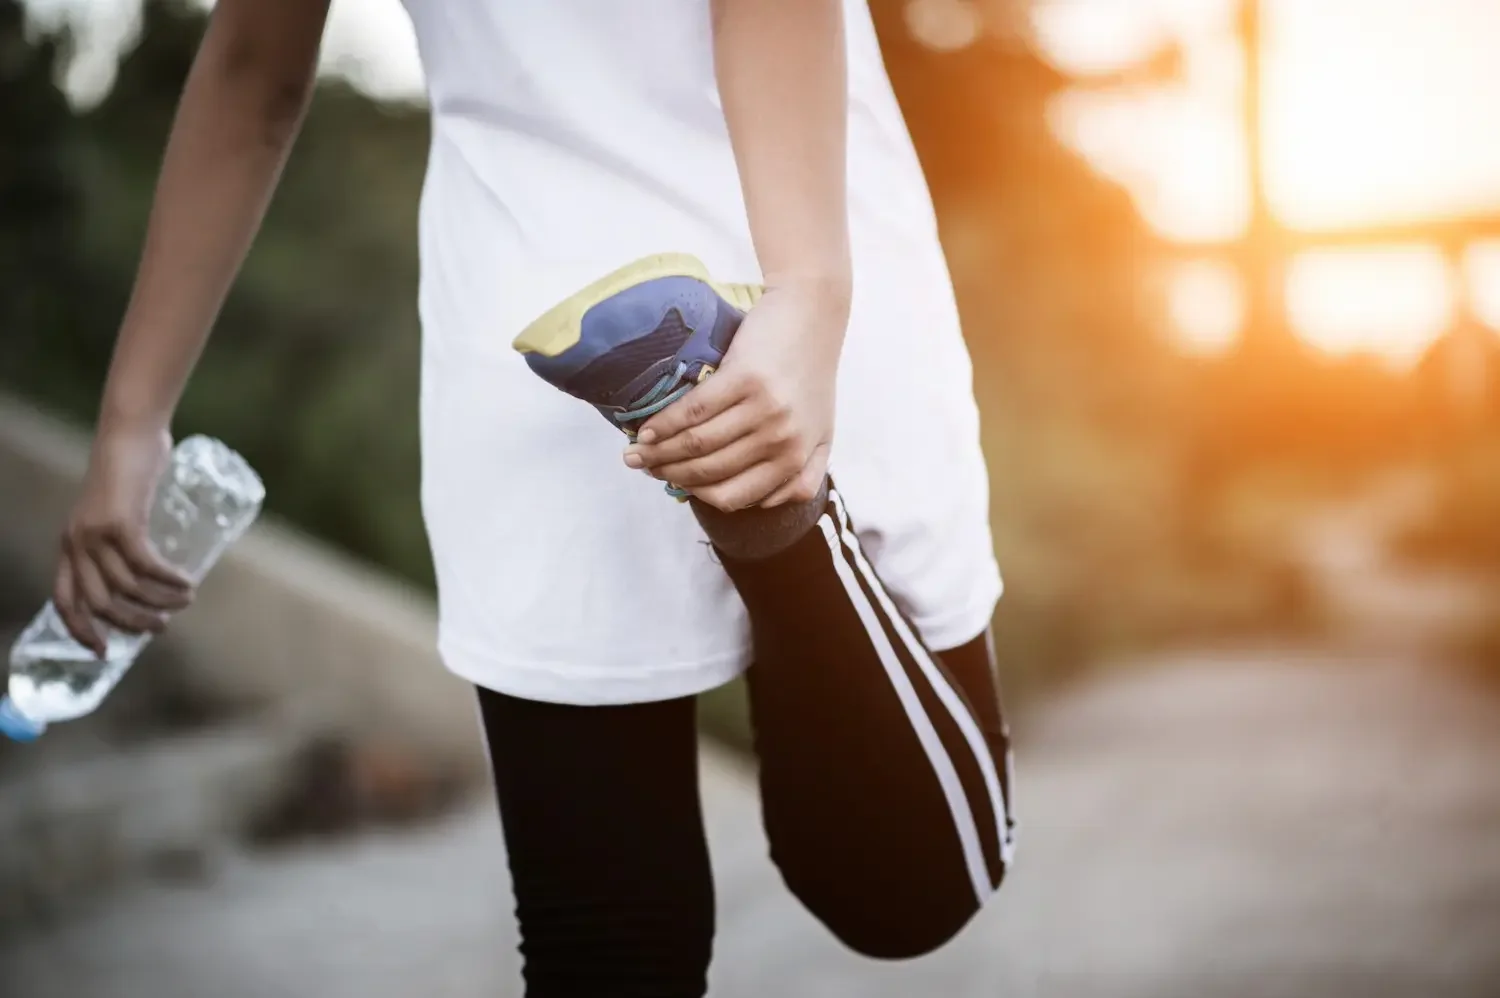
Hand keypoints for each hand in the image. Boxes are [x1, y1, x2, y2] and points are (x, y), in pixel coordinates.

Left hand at [54, 423, 193, 656]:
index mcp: (70, 545)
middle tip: (162, 625)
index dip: (82, 631)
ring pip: (126, 588)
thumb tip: (148, 577)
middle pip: (100, 603)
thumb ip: (121, 540)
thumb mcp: (115, 513)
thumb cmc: (130, 471)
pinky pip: (144, 565)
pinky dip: (168, 580)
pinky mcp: (121, 523)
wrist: (129, 433)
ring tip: (184, 601)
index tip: (105, 652)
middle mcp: (76, 543)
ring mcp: (96, 534)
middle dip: (133, 622)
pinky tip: (186, 582)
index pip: (65, 601)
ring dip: (159, 602)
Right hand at [624, 279, 848, 510]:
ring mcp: (765, 411)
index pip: (735, 496)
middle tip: (641, 468)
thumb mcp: (821, 432)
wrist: (813, 314)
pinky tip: (645, 429)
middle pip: (710, 472)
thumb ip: (803, 474)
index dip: (696, 493)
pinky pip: (694, 412)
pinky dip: (663, 425)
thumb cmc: (812, 372)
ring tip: (636, 452)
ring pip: (698, 445)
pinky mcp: (745, 379)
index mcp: (797, 459)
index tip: (673, 485)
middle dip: (668, 474)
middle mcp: (782, 441)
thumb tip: (764, 505)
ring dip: (659, 452)